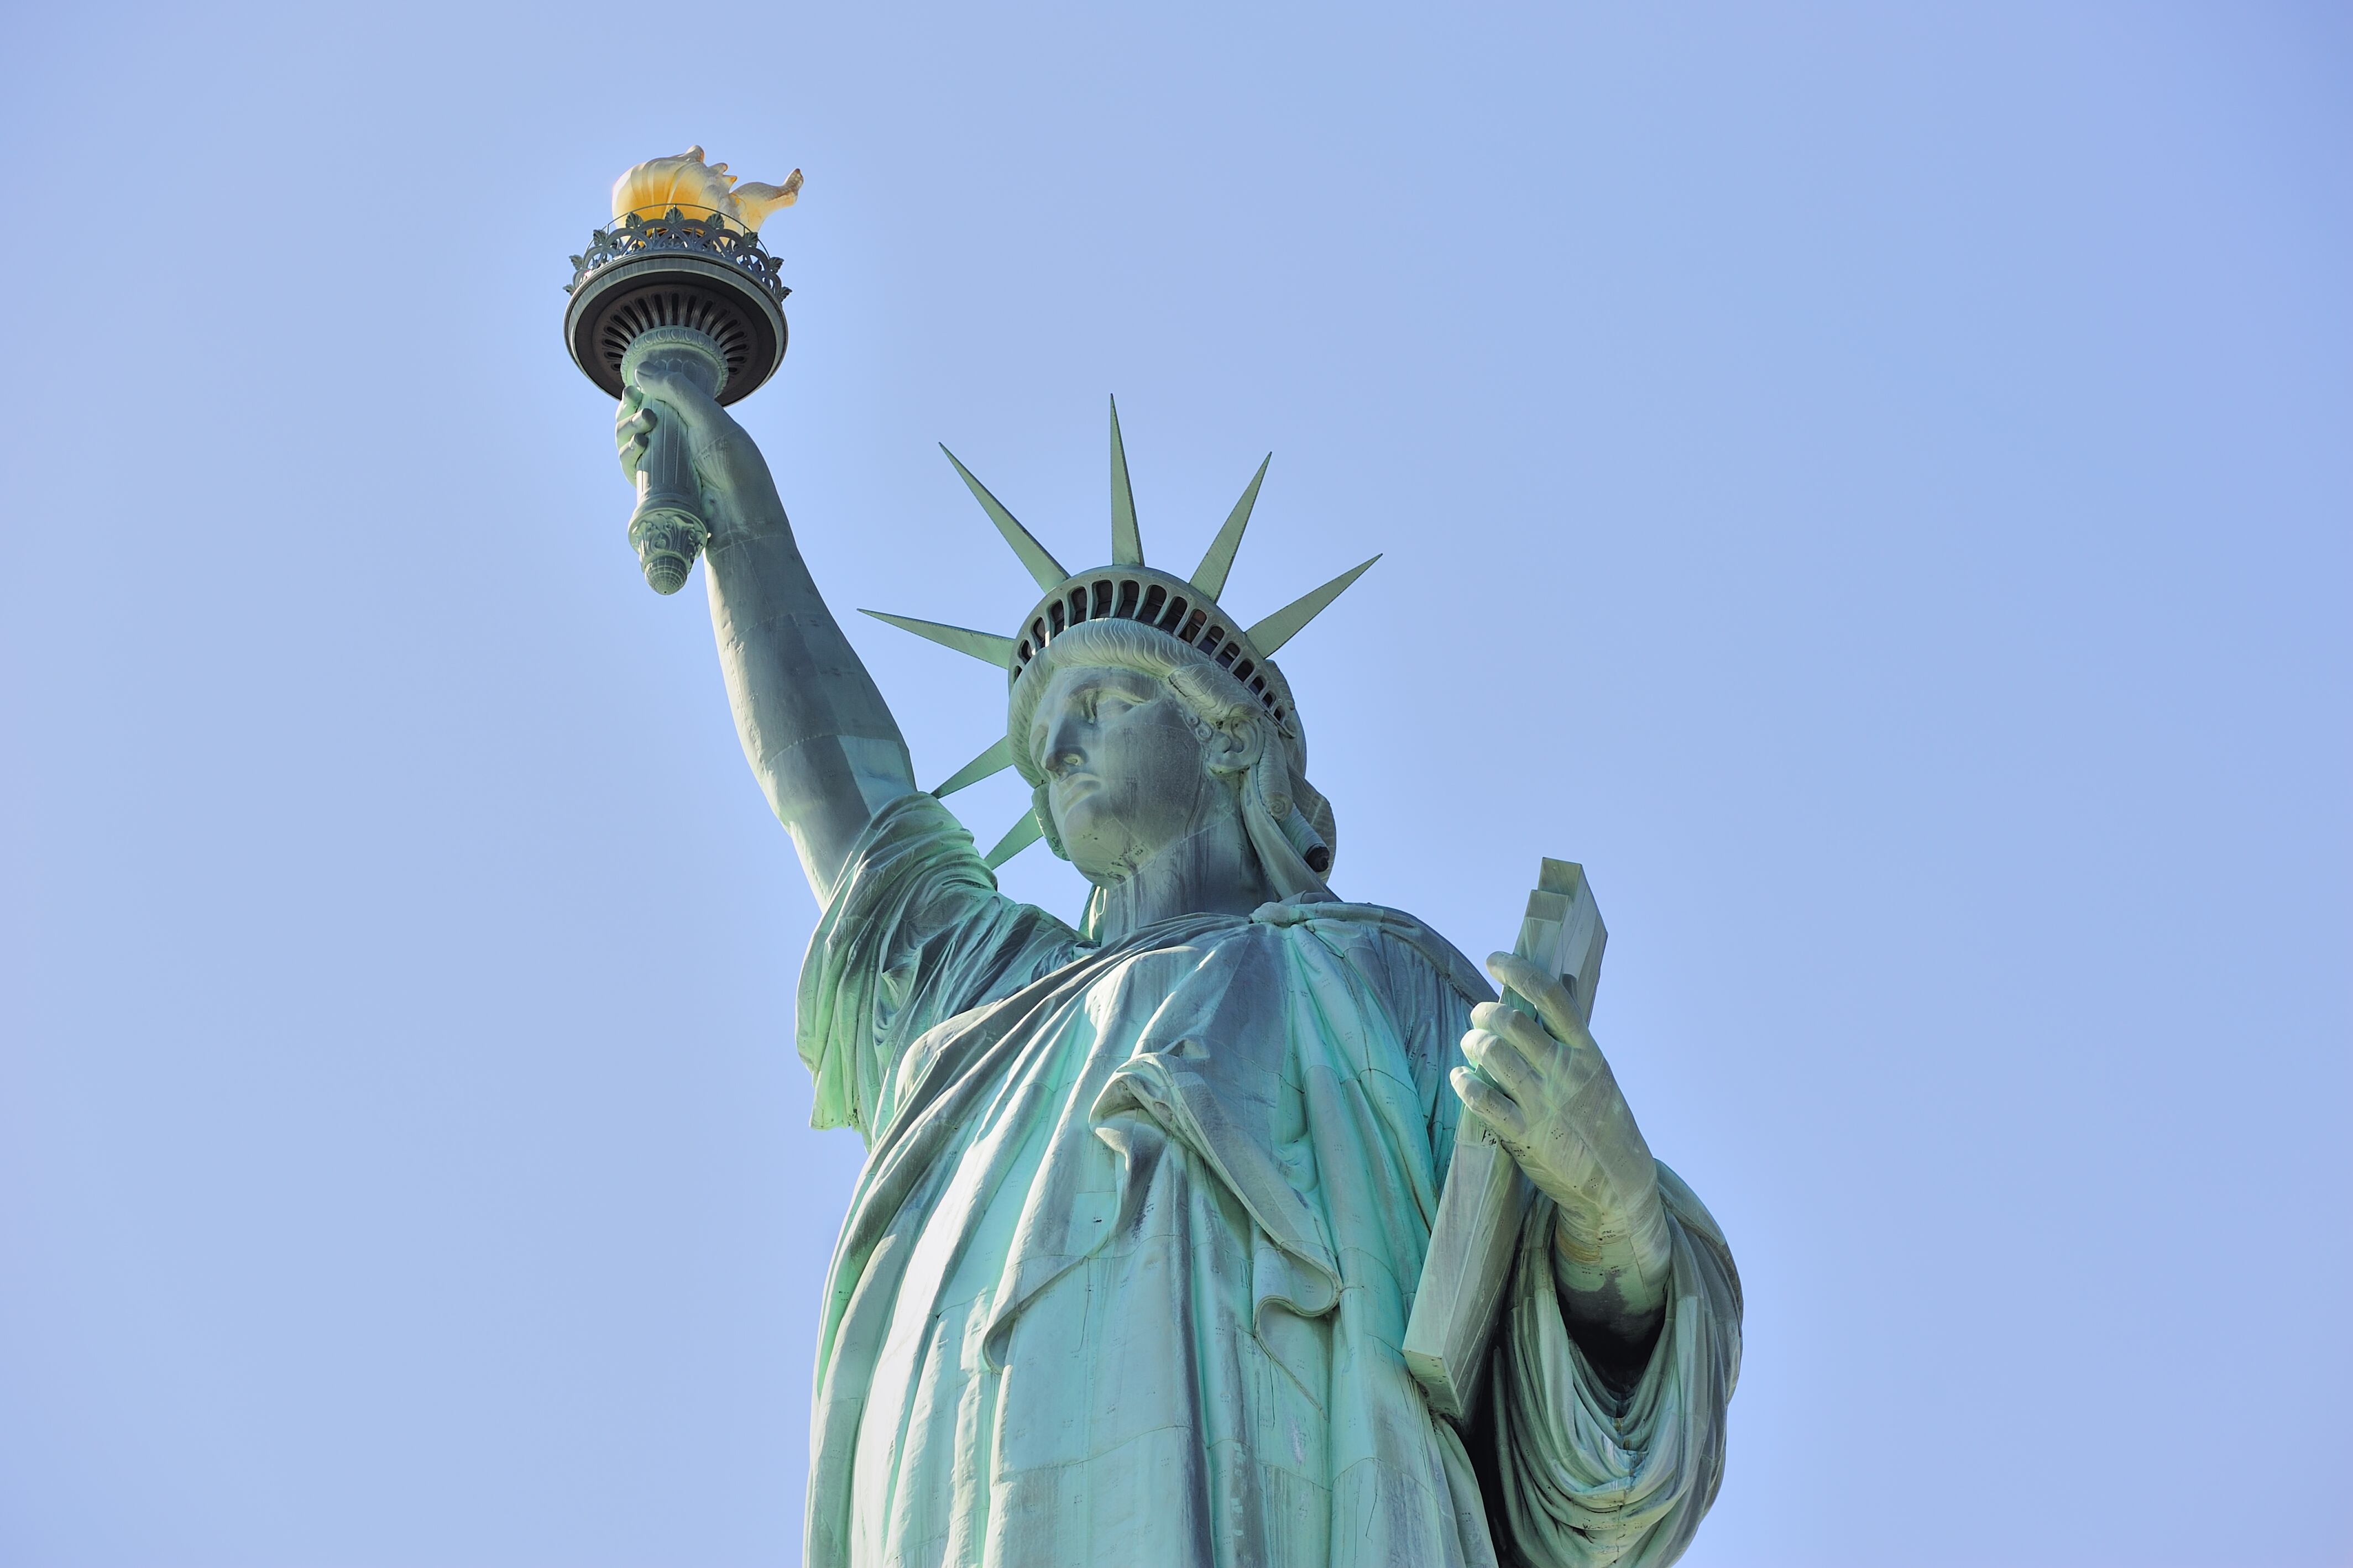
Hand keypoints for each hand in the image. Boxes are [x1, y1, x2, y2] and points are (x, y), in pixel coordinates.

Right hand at [612, 367, 785, 547]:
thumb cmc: (733, 463)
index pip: (653, 402)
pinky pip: (631, 468)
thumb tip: (640, 369)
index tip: (632, 389)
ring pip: (629, 443)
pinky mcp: (655, 489)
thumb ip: (677, 390)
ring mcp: (664, 466)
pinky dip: (627, 455)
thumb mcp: (708, 417)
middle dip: (630, 411)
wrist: (740, 511)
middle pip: (635, 421)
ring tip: (643, 426)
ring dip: (626, 430)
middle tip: (641, 409)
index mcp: (690, 422)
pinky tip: (636, 447)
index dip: (638, 394)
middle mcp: (674, 442)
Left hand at [1454, 952, 1671, 1328]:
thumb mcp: (1598, 1076)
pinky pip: (1481, 1099)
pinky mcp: (1523, 1135)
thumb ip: (1571, 1042)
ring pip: (1491, 1053)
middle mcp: (1565, 1072)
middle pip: (1511, 1023)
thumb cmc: (1604, 1123)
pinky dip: (1464, 1083)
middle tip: (1479, 1017)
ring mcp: (1543, 1103)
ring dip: (1473, 1043)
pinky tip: (1459, 1078)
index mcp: (1587, 1053)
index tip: (1495, 960)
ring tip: (1471, 1045)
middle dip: (1485, 1013)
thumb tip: (1546, 997)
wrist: (1618, 1184)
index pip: (1550, 997)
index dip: (1518, 971)